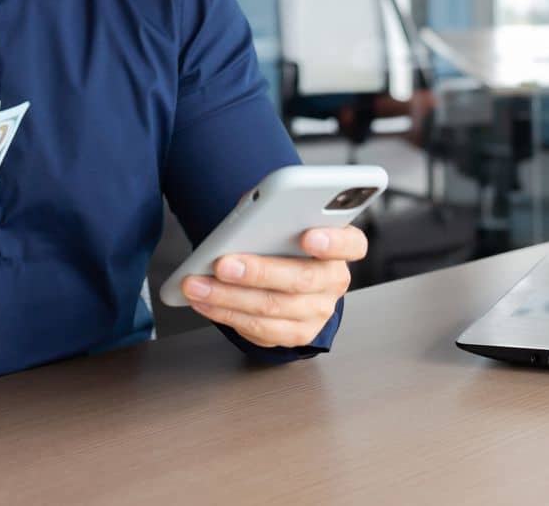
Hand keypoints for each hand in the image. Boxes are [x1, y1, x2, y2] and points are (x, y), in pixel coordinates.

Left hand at [181, 226, 366, 347]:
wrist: (292, 281)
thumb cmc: (286, 242)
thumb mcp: (285, 221)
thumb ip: (274, 213)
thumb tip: (245, 214)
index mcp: (341, 246)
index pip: (351, 243)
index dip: (333, 241)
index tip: (308, 236)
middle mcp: (333, 281)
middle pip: (301, 279)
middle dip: (258, 271)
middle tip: (223, 264)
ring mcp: (317, 312)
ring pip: (273, 308)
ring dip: (228, 297)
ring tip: (197, 284)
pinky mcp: (297, 334)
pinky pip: (260, 329)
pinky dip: (227, 314)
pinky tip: (204, 301)